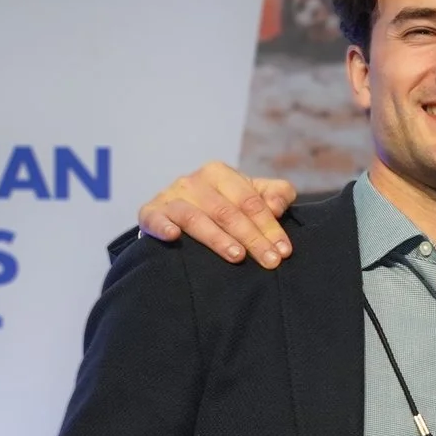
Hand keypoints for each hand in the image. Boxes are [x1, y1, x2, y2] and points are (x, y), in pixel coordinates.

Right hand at [136, 160, 295, 267]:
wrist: (177, 212)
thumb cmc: (223, 204)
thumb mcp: (251, 195)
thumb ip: (275, 194)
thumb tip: (277, 206)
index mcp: (220, 173)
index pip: (250, 202)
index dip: (270, 227)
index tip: (284, 251)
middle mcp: (194, 182)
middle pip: (227, 212)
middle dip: (252, 239)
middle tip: (270, 261)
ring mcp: (170, 197)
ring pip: (196, 218)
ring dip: (217, 238)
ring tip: (237, 256)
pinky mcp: (151, 212)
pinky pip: (156, 219)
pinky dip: (163, 226)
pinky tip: (174, 237)